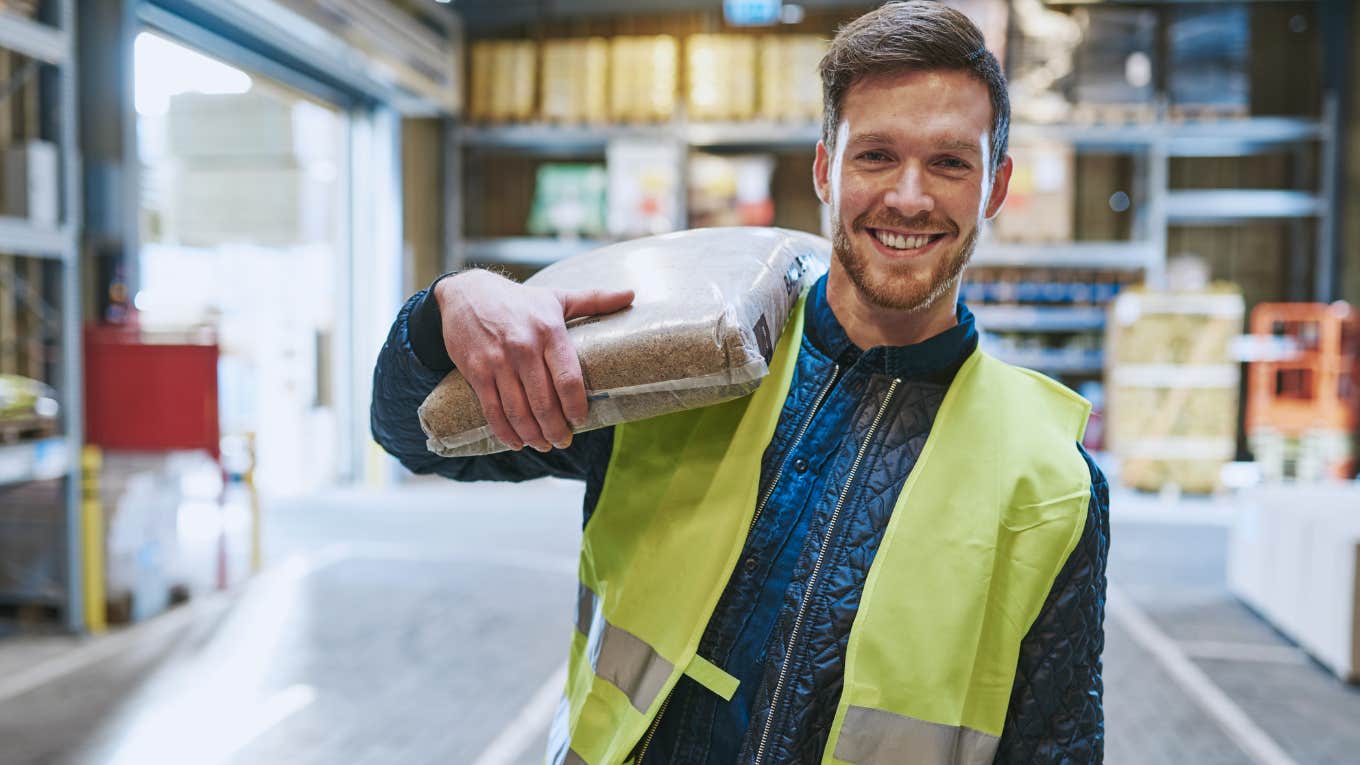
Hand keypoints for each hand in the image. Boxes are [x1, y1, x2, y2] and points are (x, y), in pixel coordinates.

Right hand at [433, 269, 633, 451]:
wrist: (467, 293)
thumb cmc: (519, 301)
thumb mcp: (557, 297)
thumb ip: (594, 300)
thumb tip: (632, 294)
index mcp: (548, 331)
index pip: (568, 378)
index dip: (576, 406)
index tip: (581, 420)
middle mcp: (523, 347)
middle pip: (544, 402)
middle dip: (556, 429)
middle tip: (564, 441)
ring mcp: (497, 362)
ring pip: (518, 411)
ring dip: (533, 436)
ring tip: (544, 445)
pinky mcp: (476, 371)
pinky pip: (492, 410)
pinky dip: (506, 432)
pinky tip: (517, 442)